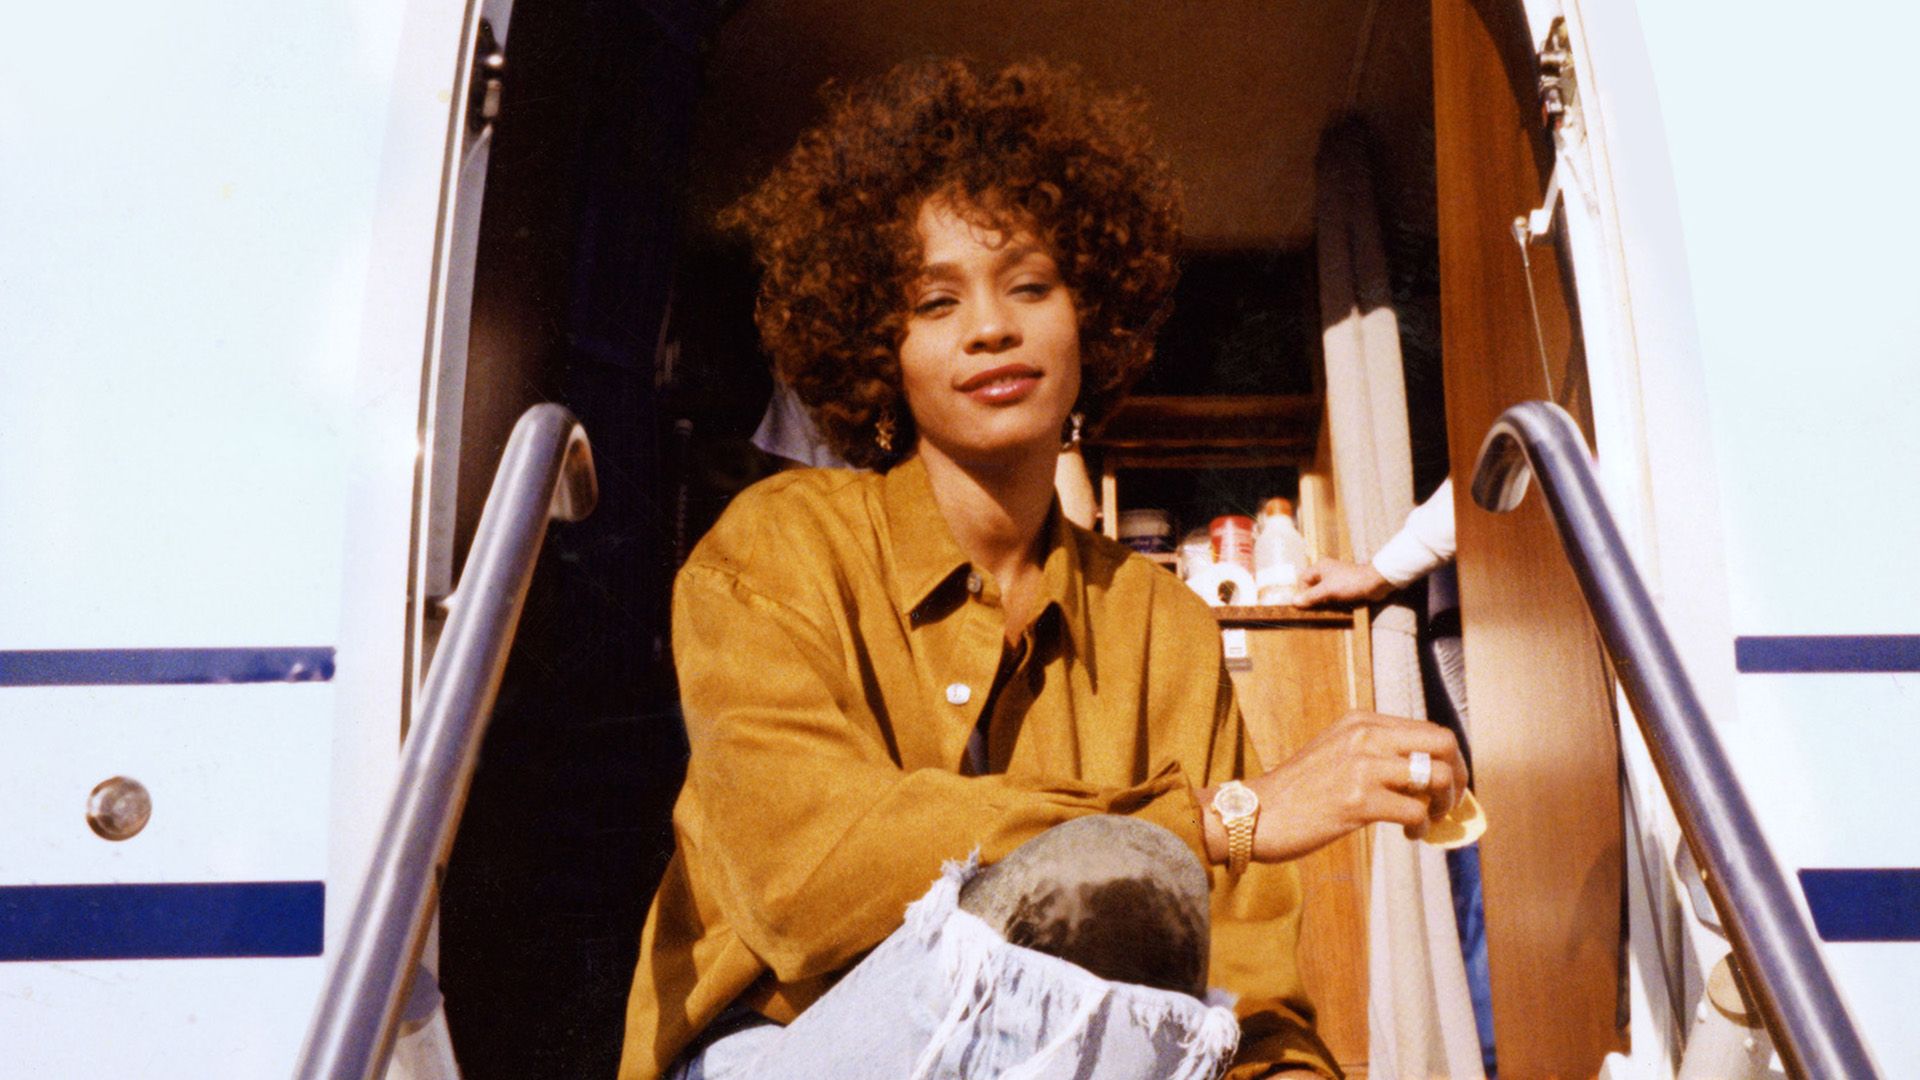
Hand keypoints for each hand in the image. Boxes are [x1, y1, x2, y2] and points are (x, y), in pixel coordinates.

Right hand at [1201, 712, 1466, 864]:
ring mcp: (1362, 765)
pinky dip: (1421, 828)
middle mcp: (1365, 735)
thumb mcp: (1336, 752)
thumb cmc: (1296, 791)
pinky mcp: (1358, 800)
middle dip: (1459, 776)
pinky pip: (1415, 811)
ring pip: (1437, 777)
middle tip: (1451, 802)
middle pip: (1443, 743)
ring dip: (1444, 805)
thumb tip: (1426, 774)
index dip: (1450, 759)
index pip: (1429, 729)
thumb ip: (1376, 753)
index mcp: (1362, 721)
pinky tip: (1408, 835)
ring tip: (1428, 820)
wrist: (1256, 814)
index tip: (1448, 784)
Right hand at [1295, 558, 1392, 607]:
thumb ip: (1310, 597)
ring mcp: (1336, 578)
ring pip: (1322, 592)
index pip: (1302, 580)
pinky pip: (1332, 595)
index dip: (1303, 592)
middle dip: (1313, 598)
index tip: (1307, 604)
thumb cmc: (1350, 583)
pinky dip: (1332, 602)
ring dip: (1323, 602)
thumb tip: (1293, 602)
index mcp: (1320, 567)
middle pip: (1312, 586)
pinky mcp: (1344, 586)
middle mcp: (1326, 571)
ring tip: (1327, 609)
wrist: (1375, 583)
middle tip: (1316, 609)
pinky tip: (1336, 608)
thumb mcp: (1327, 591)